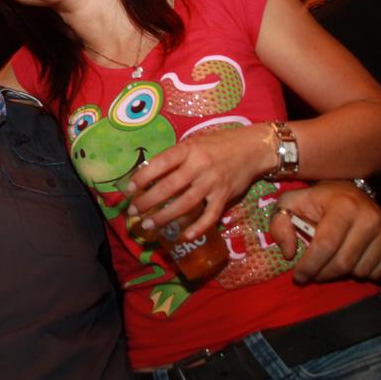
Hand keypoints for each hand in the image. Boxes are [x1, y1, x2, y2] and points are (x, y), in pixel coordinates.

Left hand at [125, 123, 274, 239]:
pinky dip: (196, 228)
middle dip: (148, 201)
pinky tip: (182, 236)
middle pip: (169, 187)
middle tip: (133, 211)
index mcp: (189, 150)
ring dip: (164, 217)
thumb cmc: (218, 144)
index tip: (127, 189)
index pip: (161, 163)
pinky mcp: (225, 197)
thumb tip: (148, 175)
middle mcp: (200, 166)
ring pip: (185, 204)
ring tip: (148, 225)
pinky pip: (209, 217)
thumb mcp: (194, 143)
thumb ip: (176, 158)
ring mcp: (213, 183)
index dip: (142, 177)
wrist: (253, 148)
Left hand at [269, 180, 380, 283]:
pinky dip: (359, 273)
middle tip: (311, 274)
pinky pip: (377, 272)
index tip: (298, 276)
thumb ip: (280, 224)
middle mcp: (369, 216)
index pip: (325, 245)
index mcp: (342, 205)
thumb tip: (289, 252)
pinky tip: (349, 259)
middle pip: (343, 263)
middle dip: (322, 274)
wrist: (350, 192)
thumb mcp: (290, 204)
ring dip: (340, 274)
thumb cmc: (316, 201)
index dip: (309, 266)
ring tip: (329, 261)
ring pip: (360, 271)